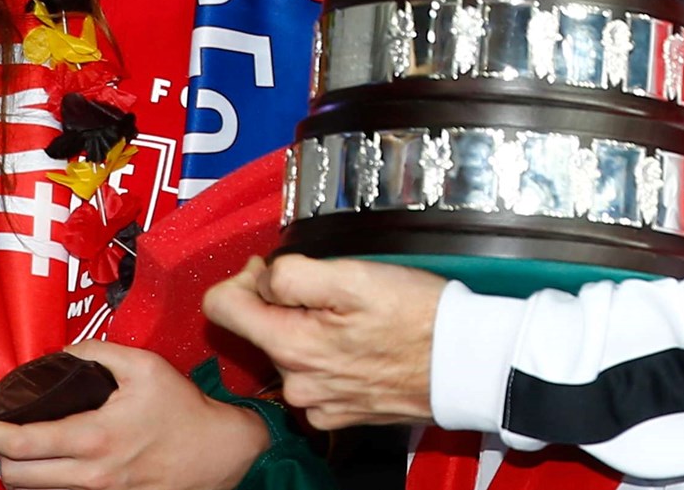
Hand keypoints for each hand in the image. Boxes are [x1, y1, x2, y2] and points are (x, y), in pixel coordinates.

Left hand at [0, 342, 268, 489]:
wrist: (218, 453)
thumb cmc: (183, 410)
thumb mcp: (144, 365)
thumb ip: (97, 351)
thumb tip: (61, 353)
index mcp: (93, 437)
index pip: (19, 444)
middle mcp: (89, 475)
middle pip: (13, 477)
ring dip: (19, 467)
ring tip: (23, 439)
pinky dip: (46, 478)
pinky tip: (53, 457)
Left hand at [203, 255, 441, 429]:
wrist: (464, 363)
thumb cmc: (417, 315)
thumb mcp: (352, 274)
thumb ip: (291, 273)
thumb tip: (262, 277)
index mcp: (290, 345)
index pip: (219, 307)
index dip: (243, 276)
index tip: (274, 269)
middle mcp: (296, 382)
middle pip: (258, 328)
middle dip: (284, 301)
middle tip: (332, 288)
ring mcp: (318, 403)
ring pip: (290, 350)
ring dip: (310, 328)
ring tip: (354, 317)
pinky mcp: (340, 414)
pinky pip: (316, 376)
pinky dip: (330, 356)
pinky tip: (361, 344)